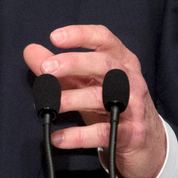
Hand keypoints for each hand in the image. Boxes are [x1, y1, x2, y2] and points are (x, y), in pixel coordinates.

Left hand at [23, 25, 166, 177]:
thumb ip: (60, 68)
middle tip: (46, 69)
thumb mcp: (88, 84)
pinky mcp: (131, 134)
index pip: (104, 39)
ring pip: (102, 96)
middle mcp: (130, 79)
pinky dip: (78, 136)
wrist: (147, 143)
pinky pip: (103, 132)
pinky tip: (58, 137)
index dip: (80, 35)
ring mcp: (134, 106)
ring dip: (71, 99)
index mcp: (121, 60)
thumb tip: (30, 51)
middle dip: (73, 63)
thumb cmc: (114, 105)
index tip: (54, 37)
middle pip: (104, 64)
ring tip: (48, 105)